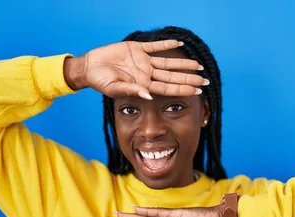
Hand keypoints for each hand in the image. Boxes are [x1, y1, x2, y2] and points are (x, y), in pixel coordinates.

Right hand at [63, 40, 207, 98]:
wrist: (89, 67)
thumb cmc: (100, 81)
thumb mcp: (114, 88)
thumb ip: (131, 90)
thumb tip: (148, 96)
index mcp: (143, 85)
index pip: (167, 88)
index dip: (183, 89)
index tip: (197, 91)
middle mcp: (146, 74)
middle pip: (172, 76)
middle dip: (189, 79)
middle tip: (205, 81)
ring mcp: (143, 62)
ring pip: (168, 63)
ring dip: (183, 64)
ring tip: (198, 66)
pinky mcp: (137, 49)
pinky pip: (155, 47)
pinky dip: (166, 44)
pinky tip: (180, 43)